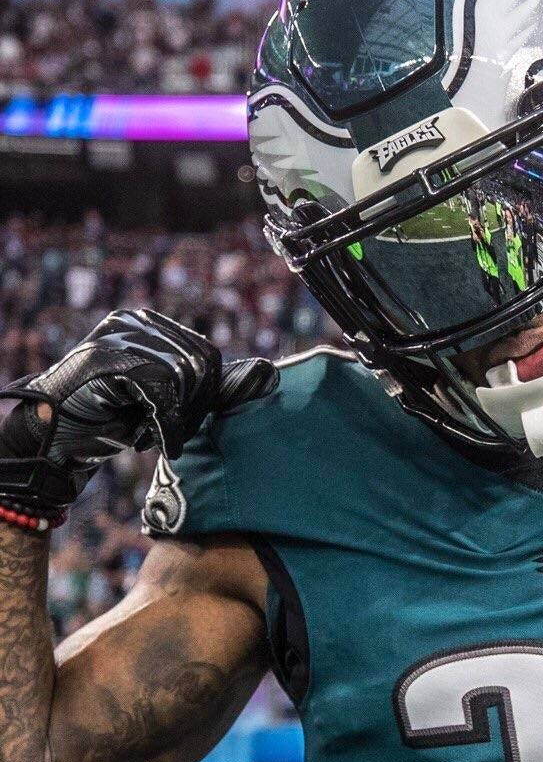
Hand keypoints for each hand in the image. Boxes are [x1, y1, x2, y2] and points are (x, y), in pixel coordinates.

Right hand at [0, 309, 276, 521]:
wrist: (55, 436)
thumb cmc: (113, 418)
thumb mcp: (170, 400)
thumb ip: (213, 386)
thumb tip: (269, 372)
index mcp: (149, 324)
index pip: (206, 355)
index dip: (205, 397)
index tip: (182, 424)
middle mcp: (134, 321)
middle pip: (199, 363)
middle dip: (192, 409)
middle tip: (167, 434)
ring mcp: (117, 336)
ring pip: (181, 375)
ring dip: (174, 418)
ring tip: (150, 432)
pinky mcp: (106, 357)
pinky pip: (159, 388)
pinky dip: (162, 423)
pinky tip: (149, 440)